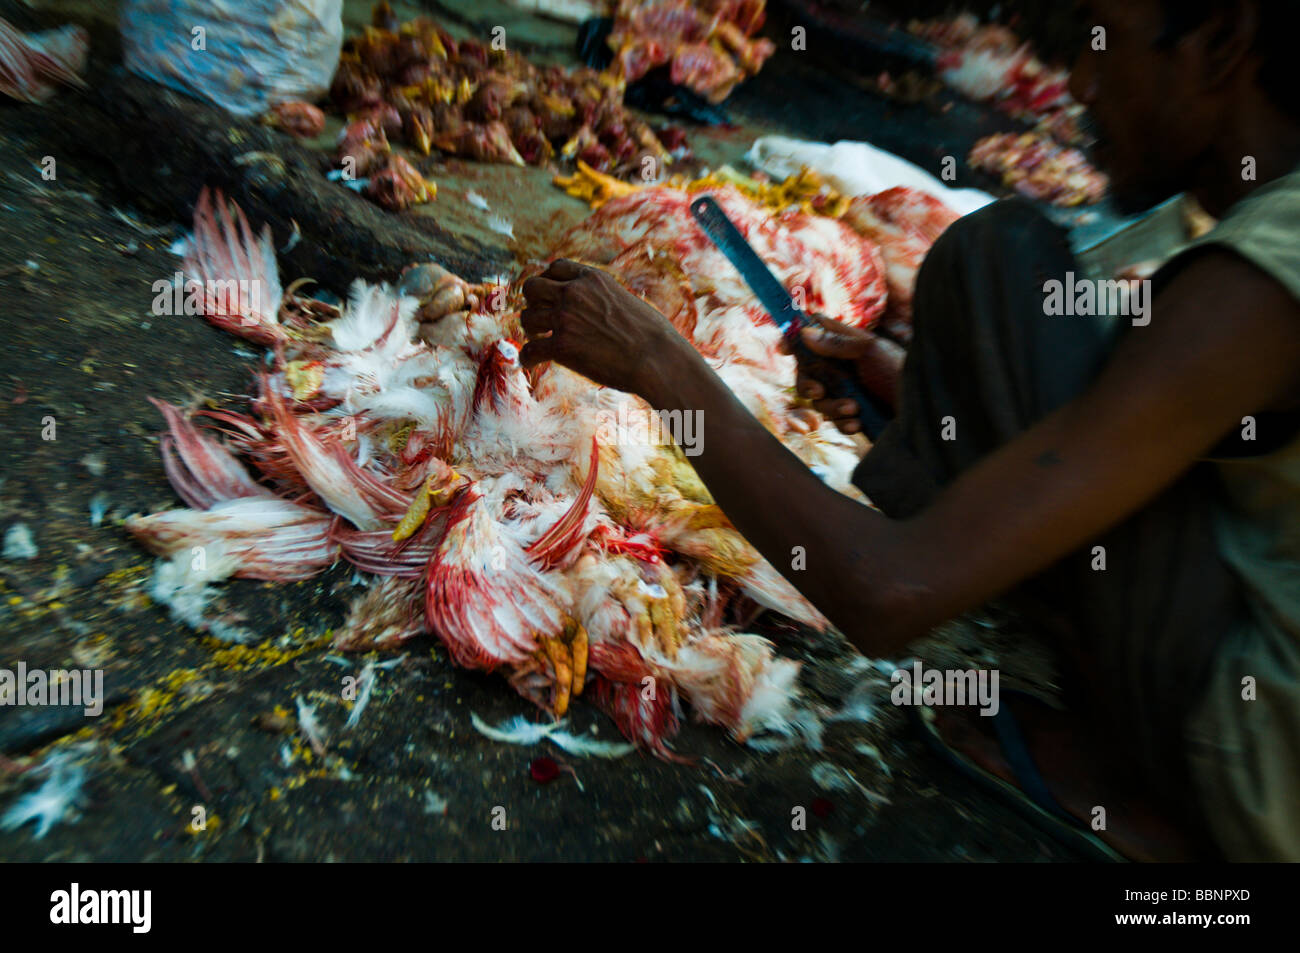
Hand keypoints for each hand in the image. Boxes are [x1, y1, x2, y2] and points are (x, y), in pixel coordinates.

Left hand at [520, 259, 691, 396]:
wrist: (657, 358)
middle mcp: (574, 293)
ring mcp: (565, 318)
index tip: (549, 295)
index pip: (556, 267)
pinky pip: (530, 350)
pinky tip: (531, 363)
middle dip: (532, 302)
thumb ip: (604, 298)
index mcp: (592, 278)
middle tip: (540, 317)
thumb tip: (600, 310)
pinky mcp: (562, 347)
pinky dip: (527, 357)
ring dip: (531, 330)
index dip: (547, 280)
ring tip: (539, 341)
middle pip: (532, 287)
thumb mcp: (626, 300)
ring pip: (527, 318)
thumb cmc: (653, 335)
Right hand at [785, 313, 904, 434]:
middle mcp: (843, 368)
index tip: (784, 349)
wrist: (926, 411)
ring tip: (856, 409)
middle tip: (818, 391)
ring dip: (834, 407)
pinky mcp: (854, 415)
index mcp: (846, 345)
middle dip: (808, 384)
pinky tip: (859, 423)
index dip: (795, 339)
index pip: (813, 335)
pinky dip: (844, 423)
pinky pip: (835, 421)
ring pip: (821, 401)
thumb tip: (804, 332)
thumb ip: (837, 343)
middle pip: (807, 373)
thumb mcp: (870, 351)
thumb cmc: (902, 372)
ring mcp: (848, 392)